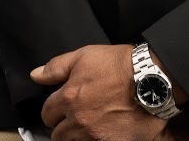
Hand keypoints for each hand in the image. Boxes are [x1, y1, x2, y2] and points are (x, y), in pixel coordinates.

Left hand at [30, 43, 166, 140]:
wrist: (152, 79)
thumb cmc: (121, 65)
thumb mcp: (85, 55)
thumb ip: (57, 67)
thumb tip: (36, 74)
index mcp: (69, 98)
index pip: (47, 113)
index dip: (53, 108)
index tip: (61, 105)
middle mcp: (79, 120)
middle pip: (57, 134)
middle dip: (63, 125)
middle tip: (76, 114)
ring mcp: (95, 135)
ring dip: (78, 135)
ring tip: (91, 121)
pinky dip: (96, 139)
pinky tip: (104, 128)